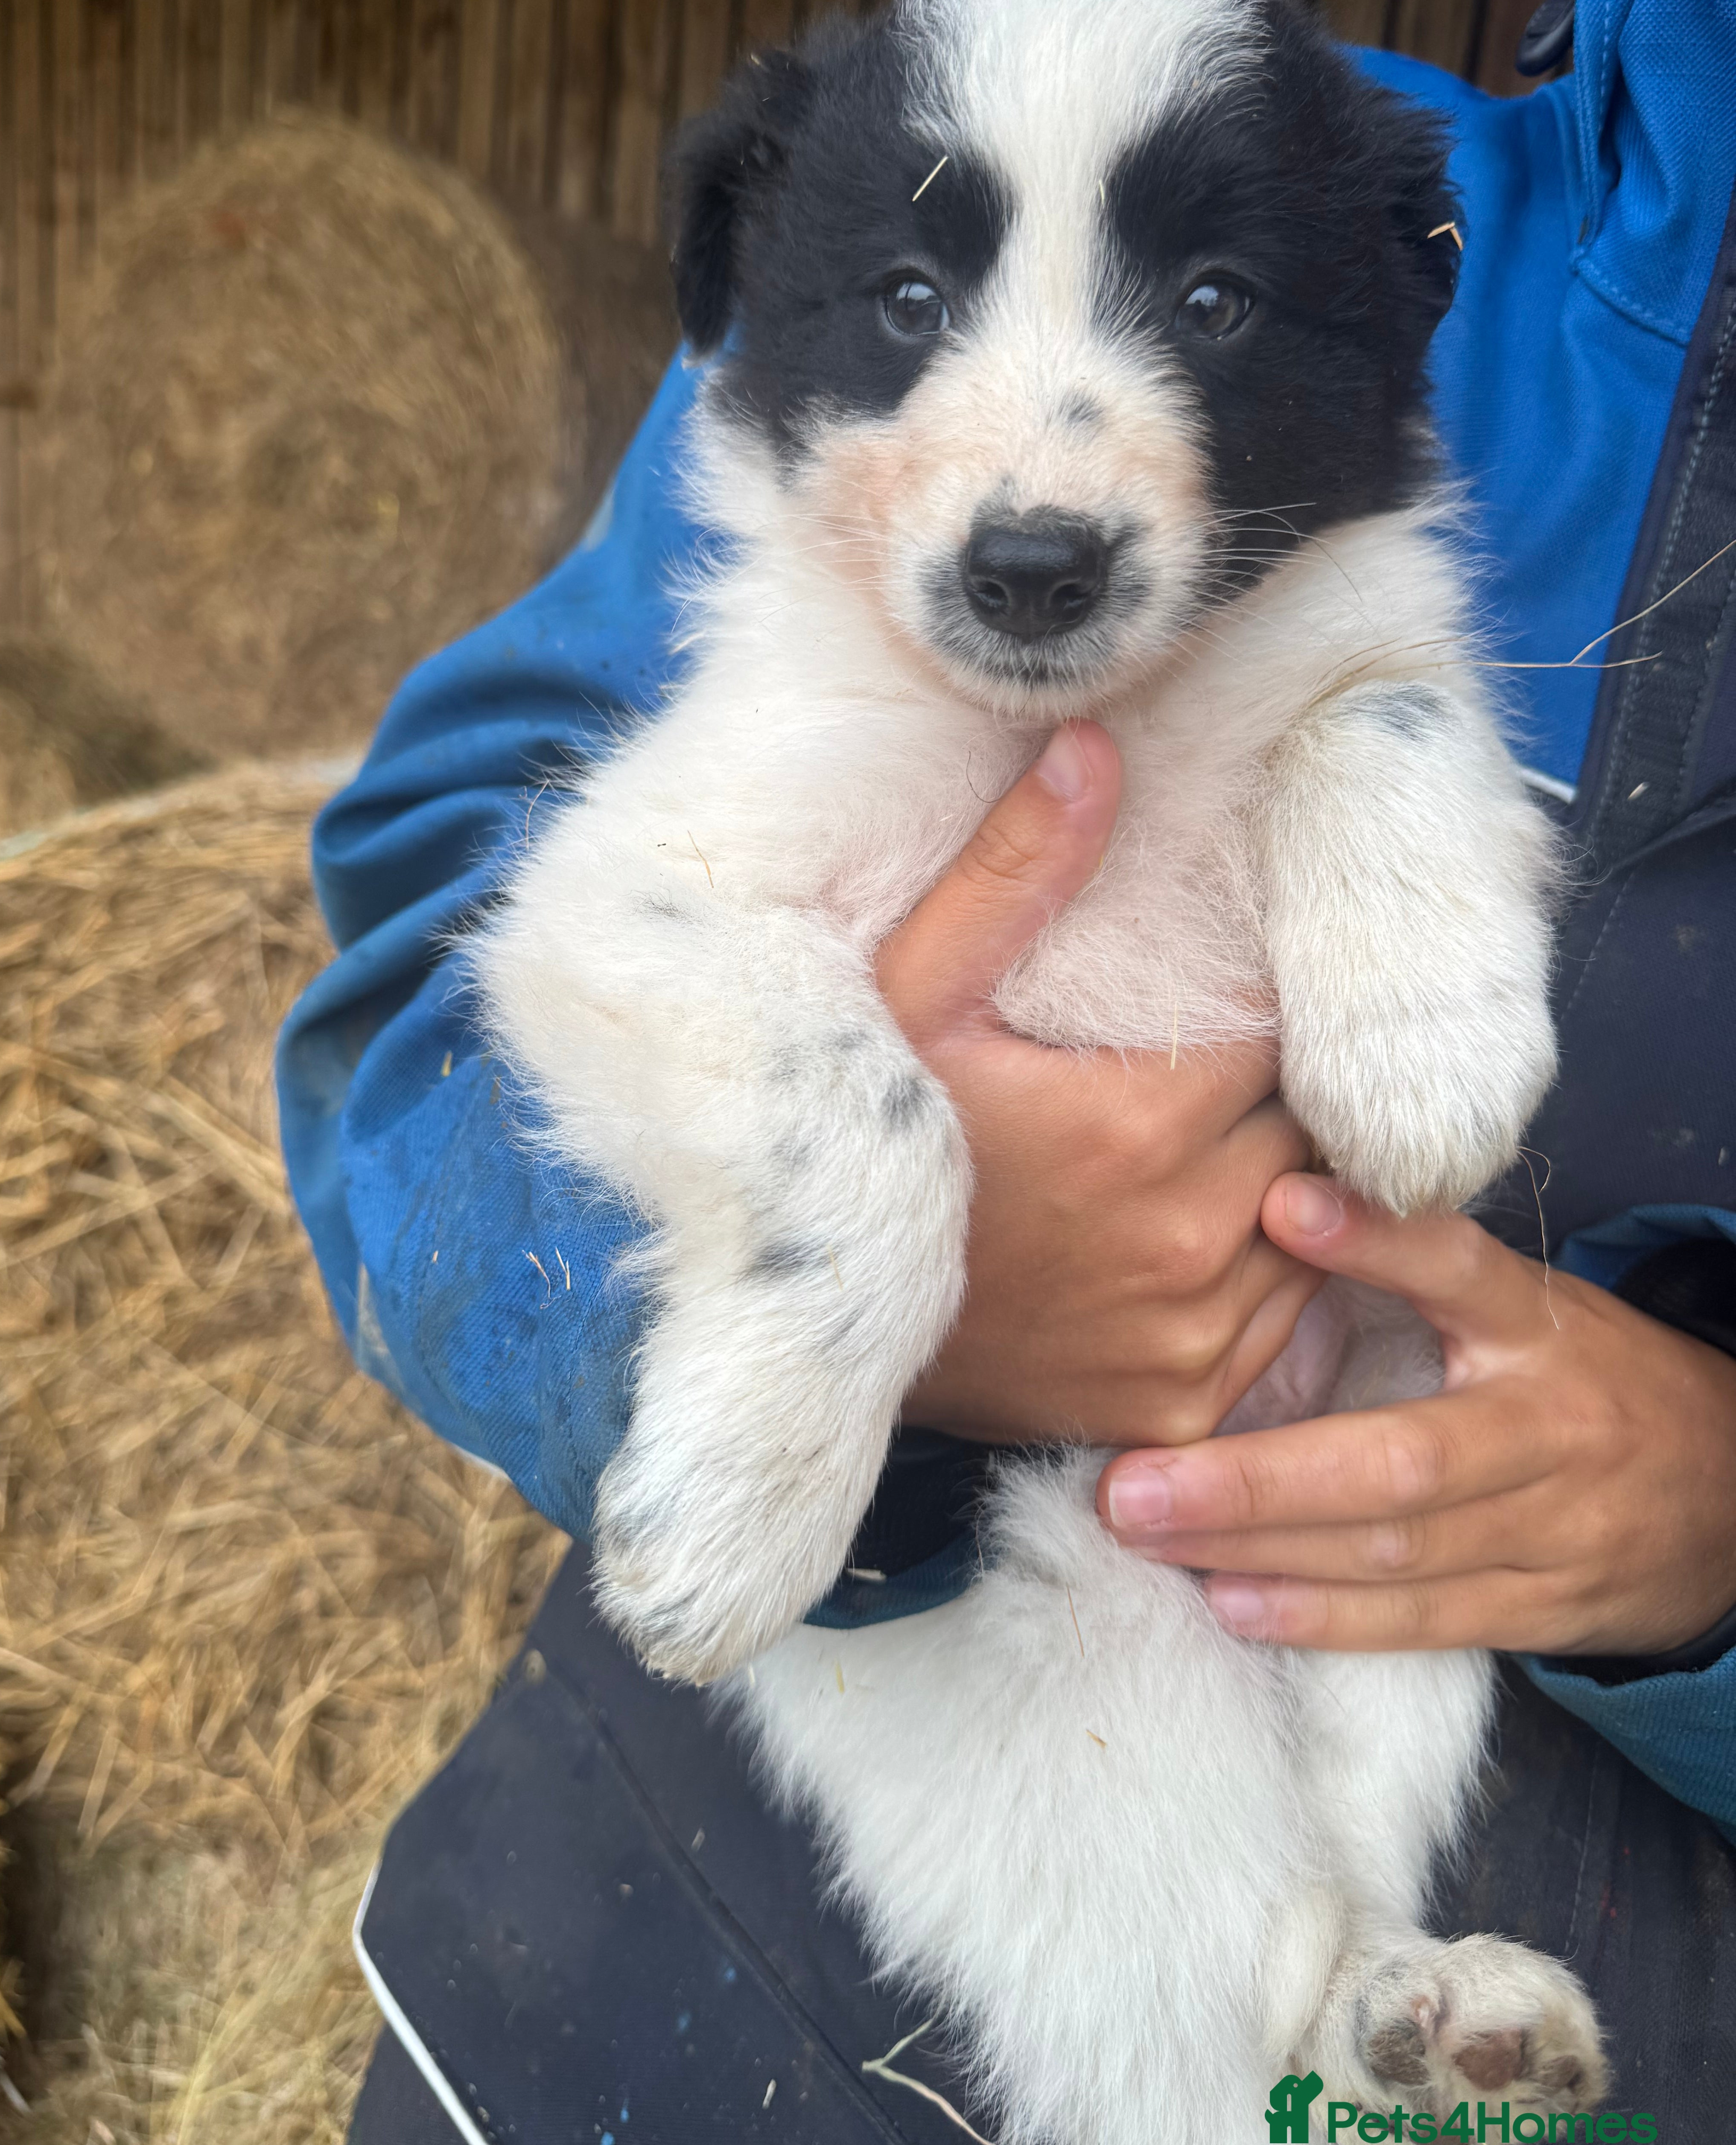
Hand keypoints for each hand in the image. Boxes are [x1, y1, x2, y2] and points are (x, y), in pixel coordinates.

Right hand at [878, 721, 1322, 1447]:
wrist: (832, 1330)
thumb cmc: (873, 1150)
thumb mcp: (913, 998)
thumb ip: (1011, 876)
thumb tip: (1090, 746)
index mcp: (1139, 1123)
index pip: (1275, 1035)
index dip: (1241, 1017)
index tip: (1191, 1016)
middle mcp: (1189, 1232)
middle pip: (1302, 1125)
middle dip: (1263, 1099)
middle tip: (1188, 1088)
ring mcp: (1197, 1328)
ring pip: (1312, 1219)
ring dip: (1275, 1186)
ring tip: (1192, 1162)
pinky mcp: (1195, 1398)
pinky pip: (1290, 1318)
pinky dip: (1264, 1279)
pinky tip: (1188, 1246)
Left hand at [1100, 1173, 1735, 1655]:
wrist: (1731, 1491)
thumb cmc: (1582, 1377)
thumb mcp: (1520, 1305)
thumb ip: (1417, 1267)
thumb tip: (1273, 1201)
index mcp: (1535, 1328)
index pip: (1459, 1270)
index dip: (1376, 1241)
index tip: (1284, 1203)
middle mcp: (1543, 1429)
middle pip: (1396, 1462)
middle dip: (1255, 1479)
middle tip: (1131, 1482)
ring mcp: (1549, 1529)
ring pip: (1395, 1550)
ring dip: (1262, 1550)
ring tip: (1151, 1538)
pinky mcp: (1544, 1608)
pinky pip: (1425, 1619)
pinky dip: (1325, 1618)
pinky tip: (1233, 1603)